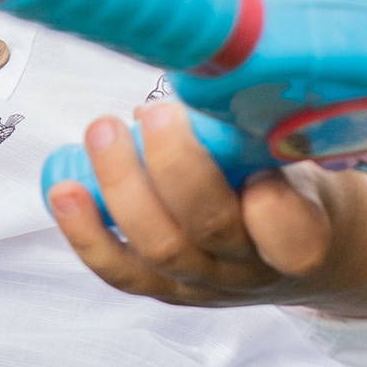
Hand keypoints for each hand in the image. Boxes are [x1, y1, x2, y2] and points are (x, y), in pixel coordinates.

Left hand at [48, 101, 342, 308]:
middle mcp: (249, 268)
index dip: (268, 202)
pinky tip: (65, 192)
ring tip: (102, 132)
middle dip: (175, 166)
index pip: (291, 236)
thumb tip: (199, 77)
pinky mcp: (163, 289)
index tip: (256, 152)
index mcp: (301, 238)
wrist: (297, 252)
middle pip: (210, 227)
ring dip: (122, 186)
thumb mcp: (298, 158)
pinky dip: (86, 232)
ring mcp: (203, 283)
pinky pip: (119, 270)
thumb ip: (261, 128)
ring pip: (158, 248)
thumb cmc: (294, 189)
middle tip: (157, 114)